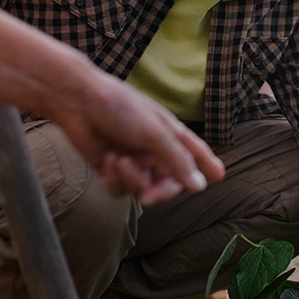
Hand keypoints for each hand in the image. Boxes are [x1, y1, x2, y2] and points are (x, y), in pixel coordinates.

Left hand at [55, 70, 224, 204]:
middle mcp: (154, 150)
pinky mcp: (113, 170)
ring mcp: (134, 161)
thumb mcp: (155, 133)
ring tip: (119, 160)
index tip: (219, 176)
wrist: (79, 104)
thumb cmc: (121, 108)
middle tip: (150, 195)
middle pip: (170, 183)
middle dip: (160, 191)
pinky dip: (115, 179)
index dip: (207, 166)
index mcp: (170, 135)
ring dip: (131, 179)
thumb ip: (179, 161)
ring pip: (144, 189)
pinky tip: (108, 161)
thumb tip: (201, 186)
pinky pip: (121, 189)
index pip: (195, 155)